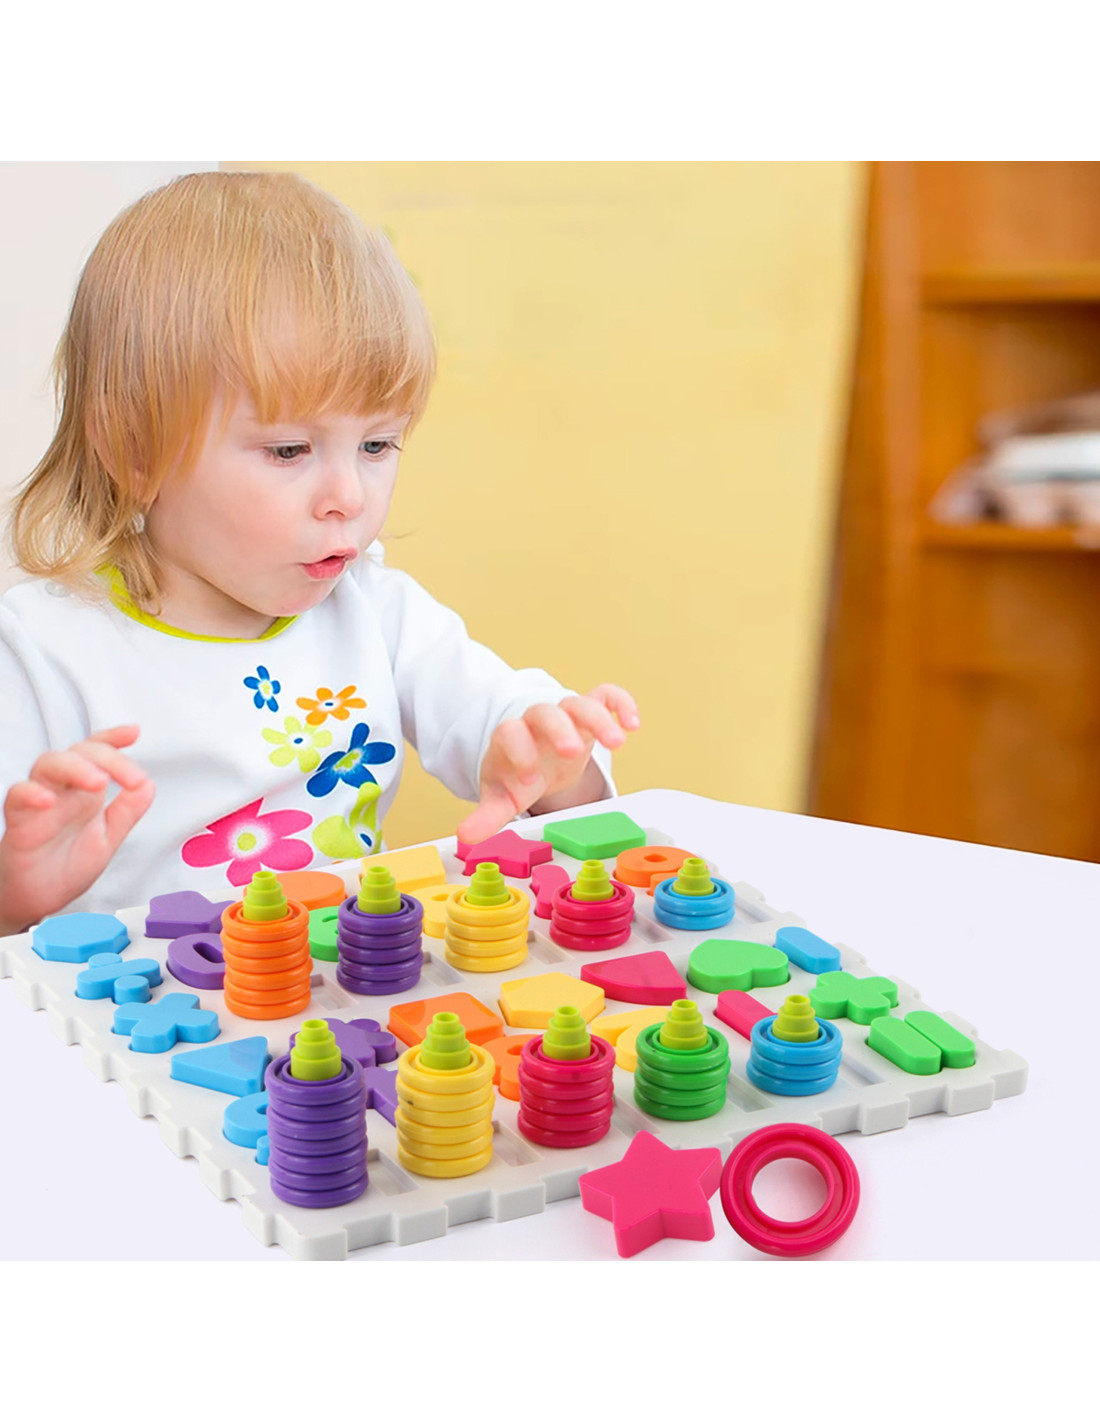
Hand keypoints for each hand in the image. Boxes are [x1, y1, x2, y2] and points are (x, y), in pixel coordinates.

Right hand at [0, 725, 154, 933]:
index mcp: (85, 793)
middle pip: (77, 752)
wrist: (36, 900)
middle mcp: (63, 792)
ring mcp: (39, 803)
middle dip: (106, 757)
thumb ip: (127, 812)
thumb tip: (148, 785)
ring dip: (75, 767)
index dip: (113, 739)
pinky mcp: (19, 821)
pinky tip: (48, 799)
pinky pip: (17, 797)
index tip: (133, 733)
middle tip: (131, 778)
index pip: (97, 753)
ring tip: (98, 782)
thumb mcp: (107, 839)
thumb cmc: (65, 868)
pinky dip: (31, 793)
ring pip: (48, 764)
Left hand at [456, 684, 639, 843]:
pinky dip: (621, 703)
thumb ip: (487, 816)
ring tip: (617, 743)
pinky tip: (633, 724)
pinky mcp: (589, 713)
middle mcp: (537, 722)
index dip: (520, 752)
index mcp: (512, 738)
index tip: (530, 780)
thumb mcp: (502, 797)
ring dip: (599, 719)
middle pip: (546, 712)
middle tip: (572, 752)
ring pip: (580, 704)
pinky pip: (605, 696)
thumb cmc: (518, 777)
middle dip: (559, 729)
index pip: (510, 733)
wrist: (535, 759)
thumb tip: (466, 836)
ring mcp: (565, 715)